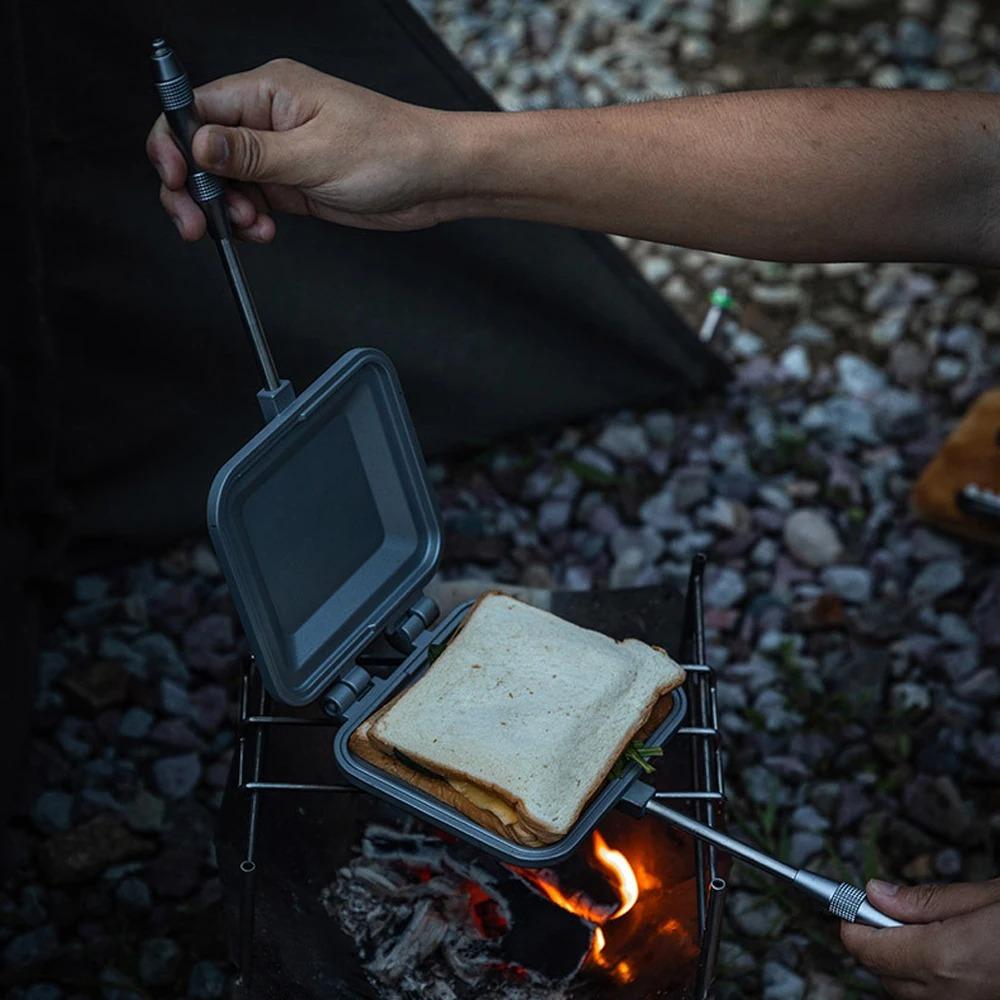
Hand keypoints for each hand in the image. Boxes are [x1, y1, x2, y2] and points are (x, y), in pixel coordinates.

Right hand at [146, 58, 467, 241]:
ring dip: (226, 211)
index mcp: (268, 92)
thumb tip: (196, 143)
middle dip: (192, 189)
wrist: (434, 179)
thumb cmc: (391, 151)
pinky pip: (251, 202)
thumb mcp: (315, 154)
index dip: (173, 145)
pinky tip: (264, 231)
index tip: (176, 181)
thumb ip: (252, 153)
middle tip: (198, 224)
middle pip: (199, 150)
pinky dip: (249, 221)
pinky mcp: (291, 183)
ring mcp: (278, 152)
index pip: (193, 109)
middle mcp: (267, 119)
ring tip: (254, 228)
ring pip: (223, 182)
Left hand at [841, 879, 999, 998]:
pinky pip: (931, 997)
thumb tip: (876, 893)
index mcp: (942, 958)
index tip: (851, 903)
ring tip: (926, 930)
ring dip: (901, 961)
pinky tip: (946, 953)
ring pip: (905, 990)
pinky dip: (926, 977)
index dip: (852, 923)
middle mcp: (947, 993)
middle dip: (876, 940)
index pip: (868, 950)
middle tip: (891, 910)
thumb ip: (924, 899)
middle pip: (882, 972)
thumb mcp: (984, 896)